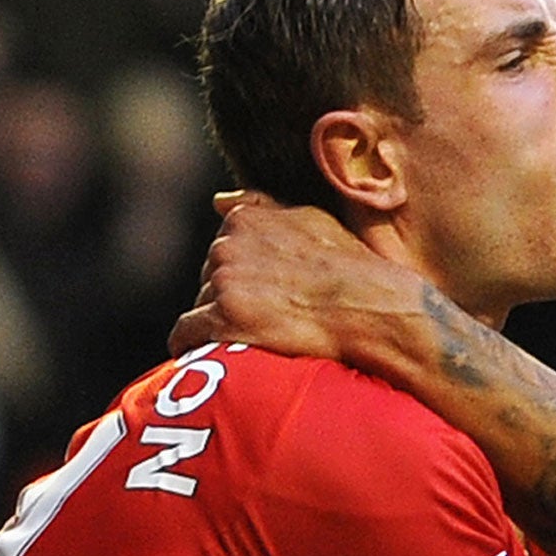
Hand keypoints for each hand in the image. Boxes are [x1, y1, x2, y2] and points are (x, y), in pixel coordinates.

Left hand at [169, 191, 429, 364]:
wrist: (370, 308)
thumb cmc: (350, 267)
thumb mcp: (312, 221)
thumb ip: (263, 206)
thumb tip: (218, 201)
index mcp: (245, 219)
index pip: (222, 249)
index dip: (242, 275)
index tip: (265, 295)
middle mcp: (227, 245)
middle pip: (208, 277)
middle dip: (228, 297)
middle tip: (263, 320)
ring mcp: (223, 281)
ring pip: (201, 305)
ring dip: (217, 322)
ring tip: (249, 339)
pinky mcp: (224, 318)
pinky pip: (186, 334)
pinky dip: (190, 345)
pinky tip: (203, 355)